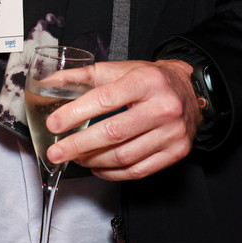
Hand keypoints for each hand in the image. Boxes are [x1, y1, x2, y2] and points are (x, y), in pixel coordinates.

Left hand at [42, 60, 199, 180]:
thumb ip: (84, 76)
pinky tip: (98, 167)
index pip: (104, 99)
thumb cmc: (150, 80)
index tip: (55, 125)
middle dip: (79, 145)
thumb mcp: (119, 69)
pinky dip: (113, 173)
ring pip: (124, 156)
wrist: (190, 90)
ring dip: (94, 161)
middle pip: (113, 132)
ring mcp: (172, 132)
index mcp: (145, 81)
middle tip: (56, 152)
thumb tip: (50, 83)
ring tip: (76, 157)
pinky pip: (138, 170)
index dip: (75, 114)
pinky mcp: (177, 151)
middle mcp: (162, 107)